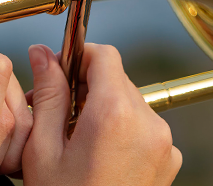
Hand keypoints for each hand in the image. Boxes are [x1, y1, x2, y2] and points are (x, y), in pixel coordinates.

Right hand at [22, 44, 180, 185]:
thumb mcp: (42, 149)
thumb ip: (48, 95)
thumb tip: (44, 55)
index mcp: (114, 113)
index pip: (105, 56)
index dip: (80, 56)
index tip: (63, 68)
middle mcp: (148, 122)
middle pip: (119, 81)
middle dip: (89, 90)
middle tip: (60, 114)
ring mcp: (164, 141)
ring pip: (133, 105)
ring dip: (108, 112)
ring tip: (81, 143)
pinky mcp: (170, 158)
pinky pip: (147, 129)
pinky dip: (127, 133)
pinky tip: (103, 157)